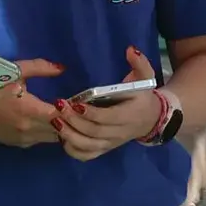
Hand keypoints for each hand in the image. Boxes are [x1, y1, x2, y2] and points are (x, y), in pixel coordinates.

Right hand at [0, 58, 64, 147]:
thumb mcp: (13, 71)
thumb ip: (40, 68)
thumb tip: (62, 68)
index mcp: (30, 110)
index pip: (63, 116)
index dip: (72, 109)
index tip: (76, 101)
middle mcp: (29, 129)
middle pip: (61, 130)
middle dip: (69, 121)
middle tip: (71, 109)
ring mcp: (22, 139)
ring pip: (51, 138)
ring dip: (58, 129)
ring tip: (59, 115)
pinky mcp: (16, 144)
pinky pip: (39, 140)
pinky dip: (45, 133)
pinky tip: (44, 123)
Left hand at [54, 47, 159, 162]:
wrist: (151, 119)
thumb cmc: (142, 95)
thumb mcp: (145, 77)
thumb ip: (139, 63)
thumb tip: (129, 49)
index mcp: (129, 115)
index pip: (108, 118)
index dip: (90, 113)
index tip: (74, 102)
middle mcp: (119, 133)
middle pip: (94, 133)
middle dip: (73, 121)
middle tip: (58, 107)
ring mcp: (110, 144)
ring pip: (87, 147)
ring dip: (69, 136)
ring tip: (55, 121)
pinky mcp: (103, 149)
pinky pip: (86, 155)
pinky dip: (72, 150)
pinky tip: (61, 136)